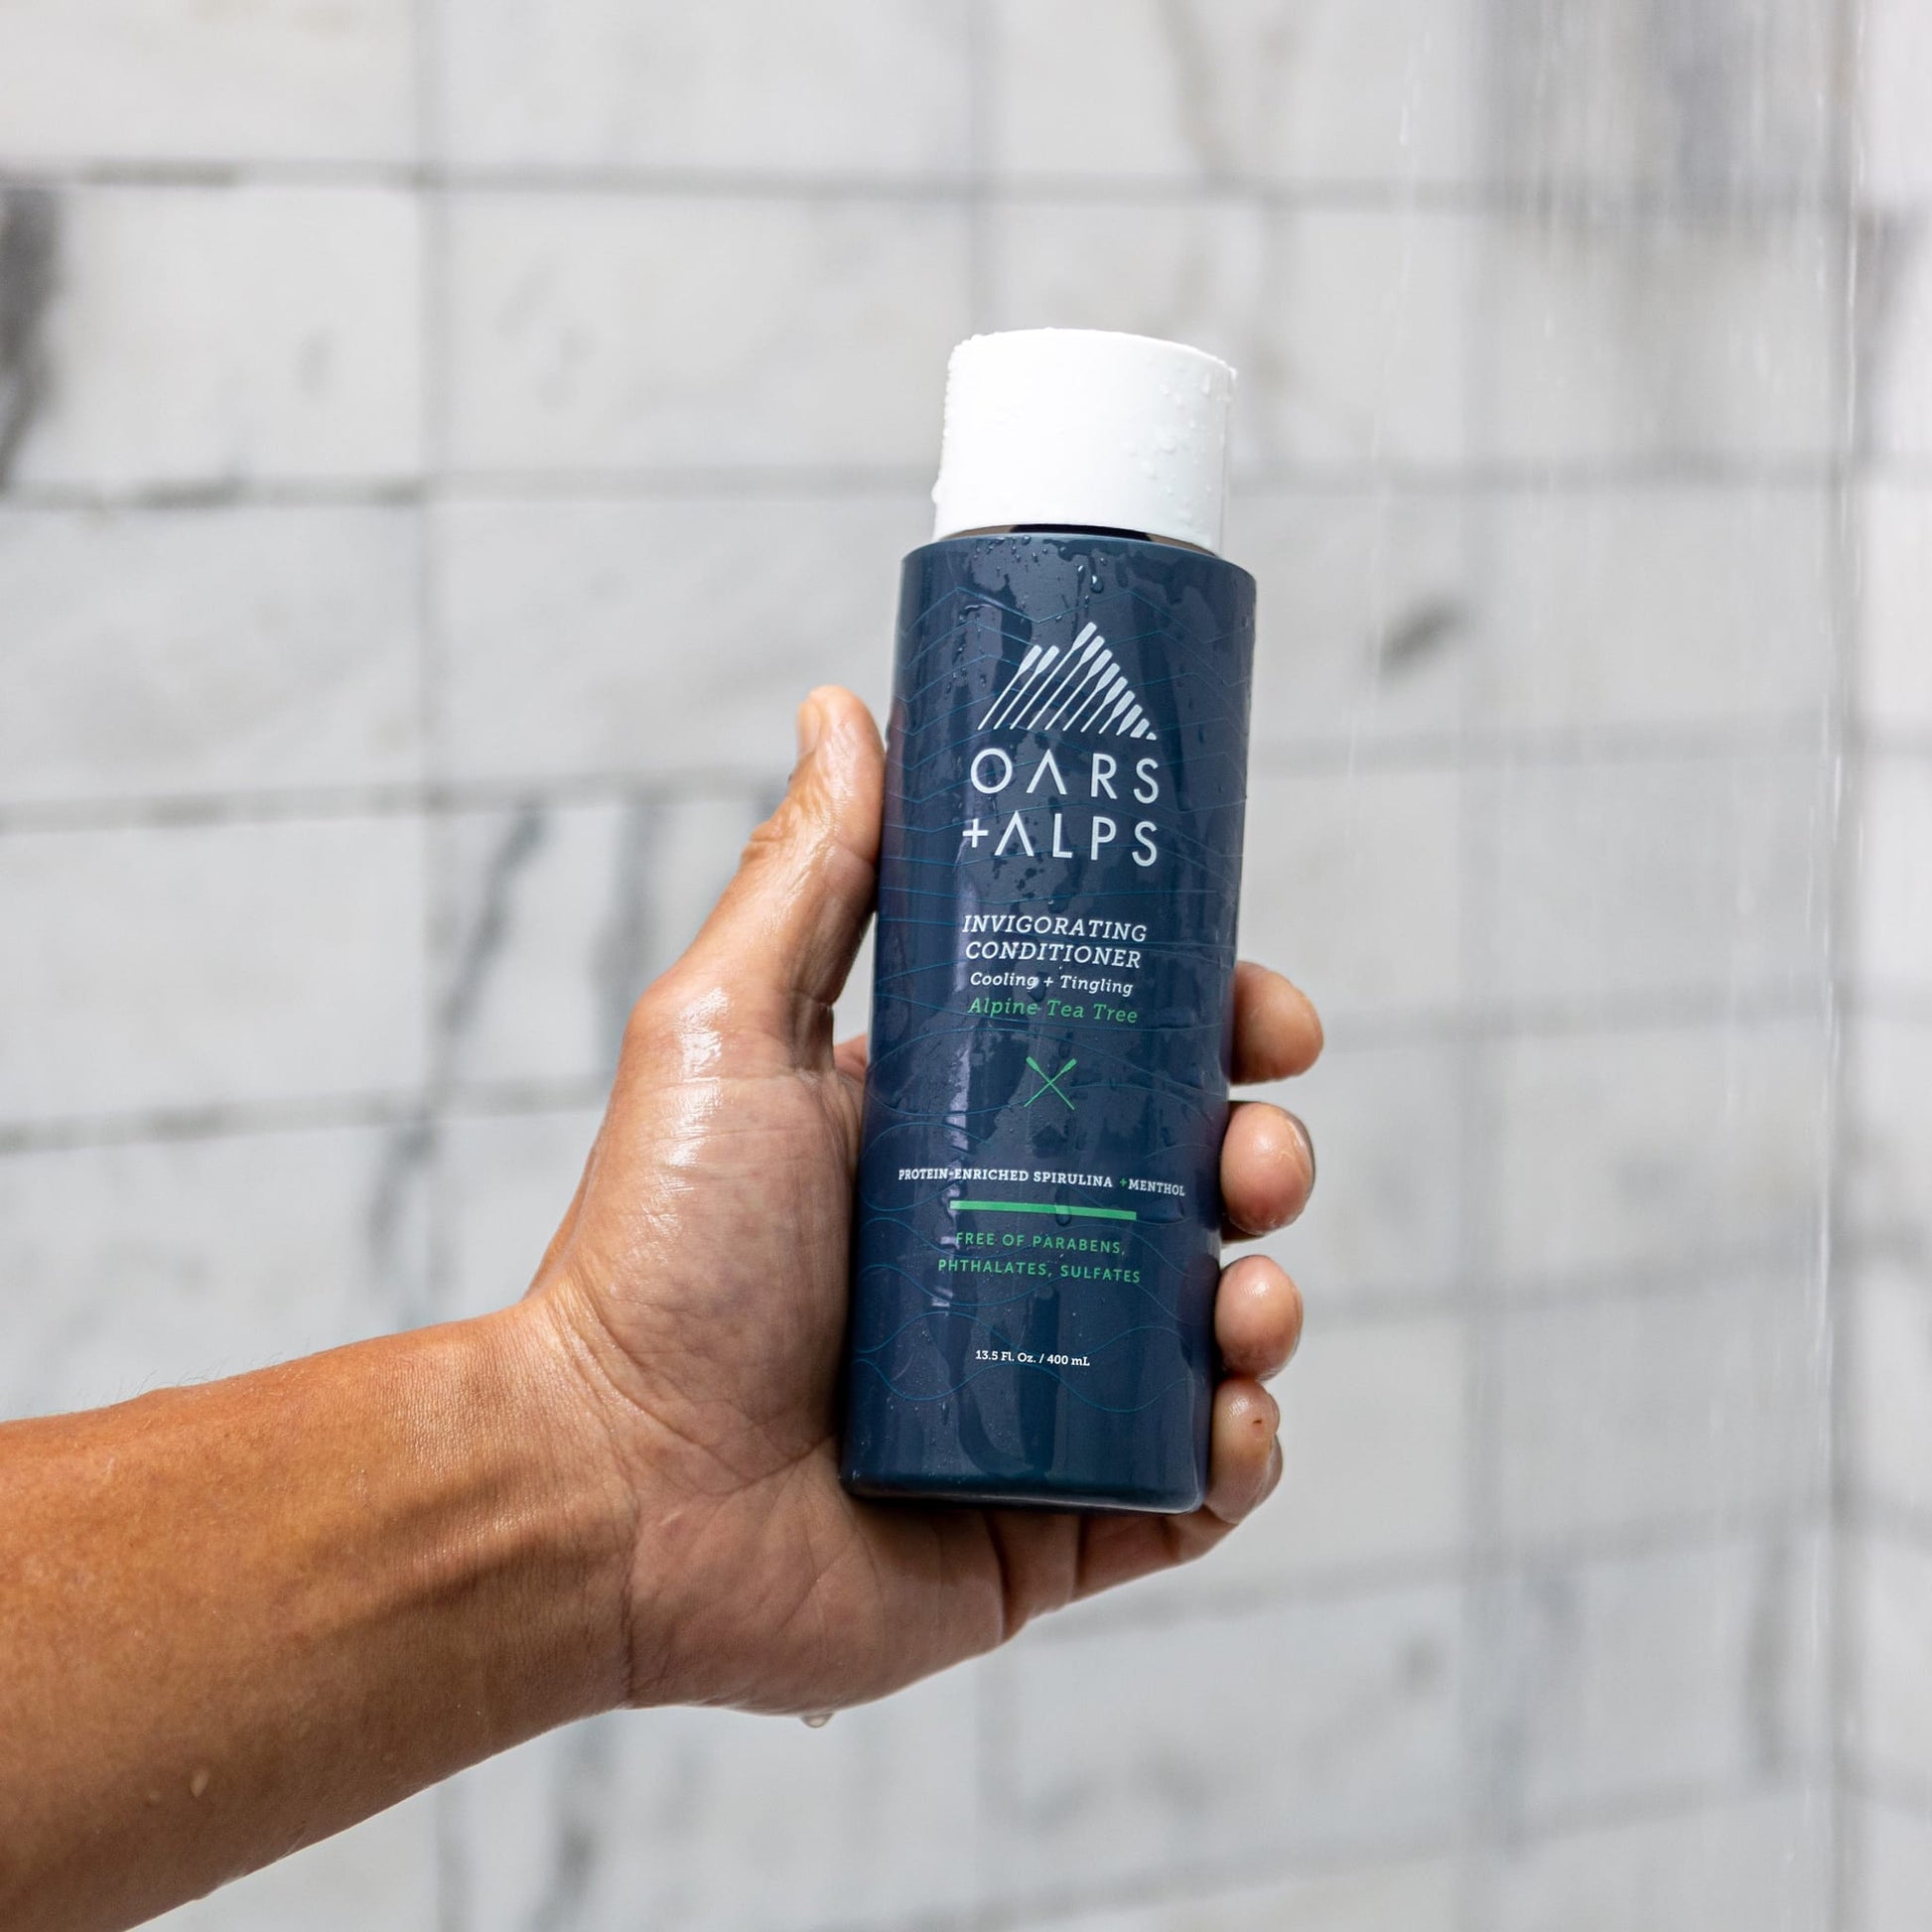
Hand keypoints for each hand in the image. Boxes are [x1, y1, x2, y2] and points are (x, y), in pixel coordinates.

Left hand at [519, 687, 1320, 1716]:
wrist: (605, 1488)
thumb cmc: (657, 1254)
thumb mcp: (733, 1031)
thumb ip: (808, 875)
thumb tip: (844, 705)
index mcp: (960, 1138)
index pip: (1128, 1064)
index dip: (1216, 1029)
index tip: (1264, 1010)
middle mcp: (1014, 1254)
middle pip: (1195, 1187)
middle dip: (1264, 1154)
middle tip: (1257, 1152)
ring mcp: (1043, 1392)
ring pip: (1216, 1327)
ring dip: (1269, 1294)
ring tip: (1245, 1292)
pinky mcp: (1055, 1520)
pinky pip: (1194, 1483)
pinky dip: (1241, 1449)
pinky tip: (1232, 1414)